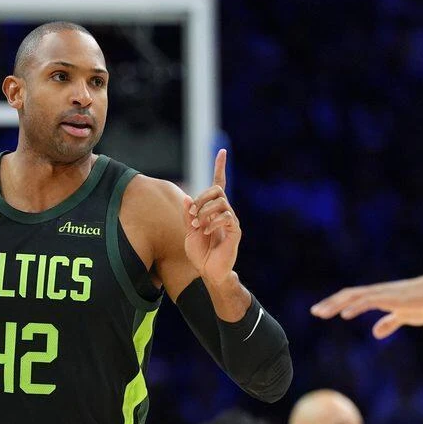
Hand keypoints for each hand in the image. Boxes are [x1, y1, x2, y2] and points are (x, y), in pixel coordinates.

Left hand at [184, 149, 240, 284]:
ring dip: (204, 212)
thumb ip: (188, 215)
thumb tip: (187, 197)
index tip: (222, 151)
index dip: (220, 167)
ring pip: (220, 202)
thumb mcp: (188, 232)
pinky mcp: (234, 231)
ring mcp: (230, 220)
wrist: (209, 272)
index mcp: (213, 210)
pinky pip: (225, 217)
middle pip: (216, 189)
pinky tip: (205, 232)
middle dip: (201, 198)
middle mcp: (224, 212)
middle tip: (192, 216)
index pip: (219, 183)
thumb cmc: (200, 254)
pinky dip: (212, 222)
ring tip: (198, 227)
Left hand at [310, 272, 422, 338]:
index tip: (321, 311)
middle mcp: (377, 292)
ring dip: (337, 304)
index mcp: (379, 297)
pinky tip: (345, 313)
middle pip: (348, 295)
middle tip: (314, 312)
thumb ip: (390, 323)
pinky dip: (355, 306)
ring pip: (354, 296)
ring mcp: (383, 294)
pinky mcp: (391, 298)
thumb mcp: (405, 317)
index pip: (352, 298)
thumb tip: (376, 332)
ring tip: (322, 312)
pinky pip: (369, 301)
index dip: (336, 303)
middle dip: (330, 303)